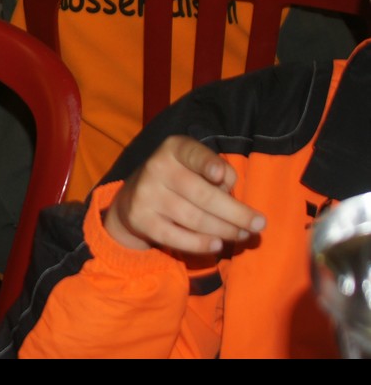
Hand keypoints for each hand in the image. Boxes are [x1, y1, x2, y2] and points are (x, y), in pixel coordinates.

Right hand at [103, 135, 266, 254]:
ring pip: (194, 219)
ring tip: (242, 235)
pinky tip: (217, 245)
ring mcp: (146, 194)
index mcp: (174, 149)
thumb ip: (219, 176)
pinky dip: (200, 244)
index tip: (221, 175)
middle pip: (202, 194)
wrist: (135, 198)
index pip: (193, 153)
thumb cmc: (180, 180)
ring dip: (224, 230)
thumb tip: (236, 203)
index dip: (207, 164)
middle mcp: (157, 167)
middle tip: (259, 225)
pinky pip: (176, 237)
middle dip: (235, 213)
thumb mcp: (197, 167)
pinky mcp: (141, 219)